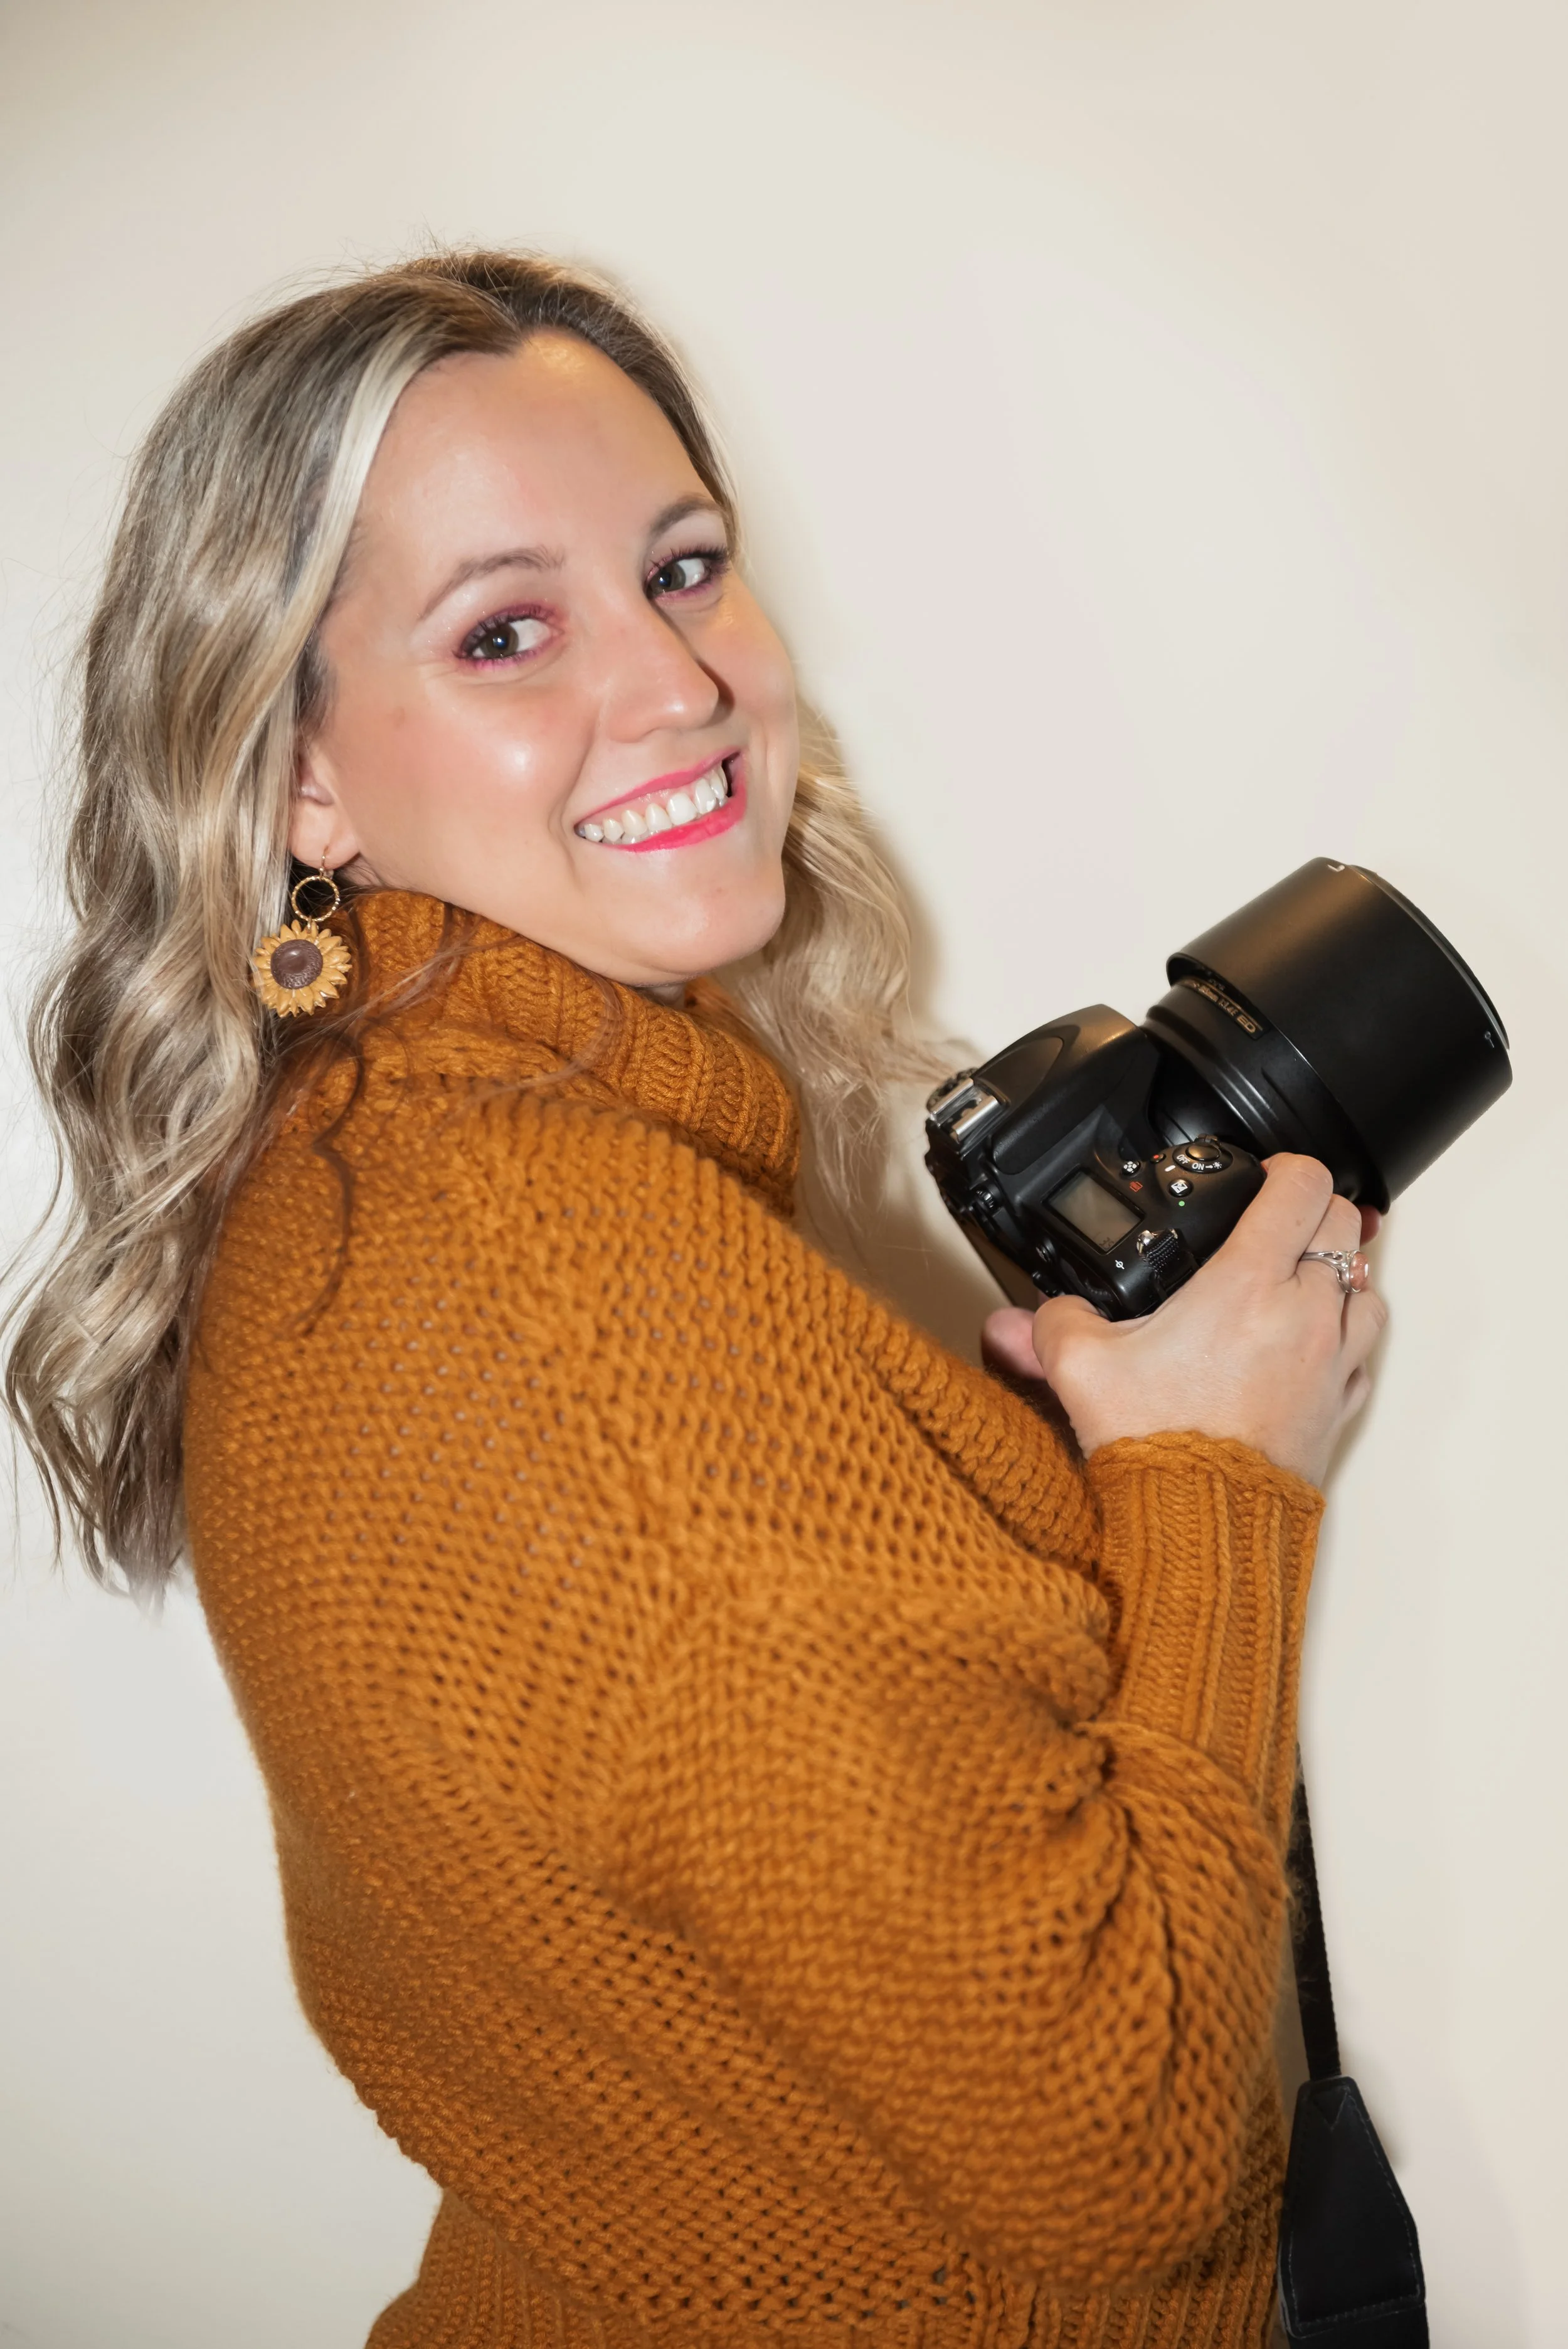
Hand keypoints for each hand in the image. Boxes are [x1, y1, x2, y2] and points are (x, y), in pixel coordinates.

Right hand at [981, 1156, 1387, 1486]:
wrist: (1201, 1524)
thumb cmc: (1159, 1443)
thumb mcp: (1082, 1369)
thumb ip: (1050, 1325)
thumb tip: (1016, 1319)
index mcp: (1247, 1284)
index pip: (1302, 1185)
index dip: (1284, 1166)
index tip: (1262, 1175)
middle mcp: (1304, 1313)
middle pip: (1344, 1222)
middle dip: (1312, 1210)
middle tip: (1276, 1220)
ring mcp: (1332, 1359)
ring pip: (1367, 1283)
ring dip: (1339, 1269)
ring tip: (1298, 1276)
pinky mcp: (1339, 1404)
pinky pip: (1365, 1347)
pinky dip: (1346, 1329)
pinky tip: (1312, 1338)